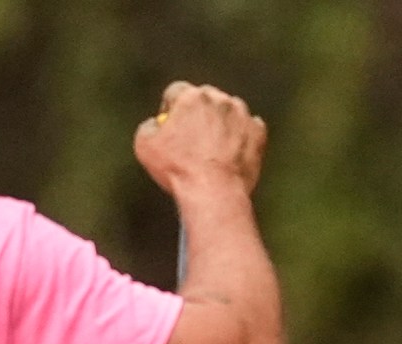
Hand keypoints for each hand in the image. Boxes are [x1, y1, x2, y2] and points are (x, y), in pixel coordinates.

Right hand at [135, 82, 267, 197]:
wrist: (213, 192)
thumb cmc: (178, 169)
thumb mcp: (144, 146)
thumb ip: (148, 126)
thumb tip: (156, 123)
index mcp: (190, 97)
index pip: (177, 92)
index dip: (171, 108)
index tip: (172, 125)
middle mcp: (218, 99)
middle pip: (205, 98)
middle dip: (198, 113)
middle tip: (193, 139)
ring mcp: (241, 114)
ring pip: (229, 111)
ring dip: (222, 123)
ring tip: (214, 148)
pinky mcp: (258, 132)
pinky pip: (249, 128)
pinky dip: (242, 137)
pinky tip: (232, 154)